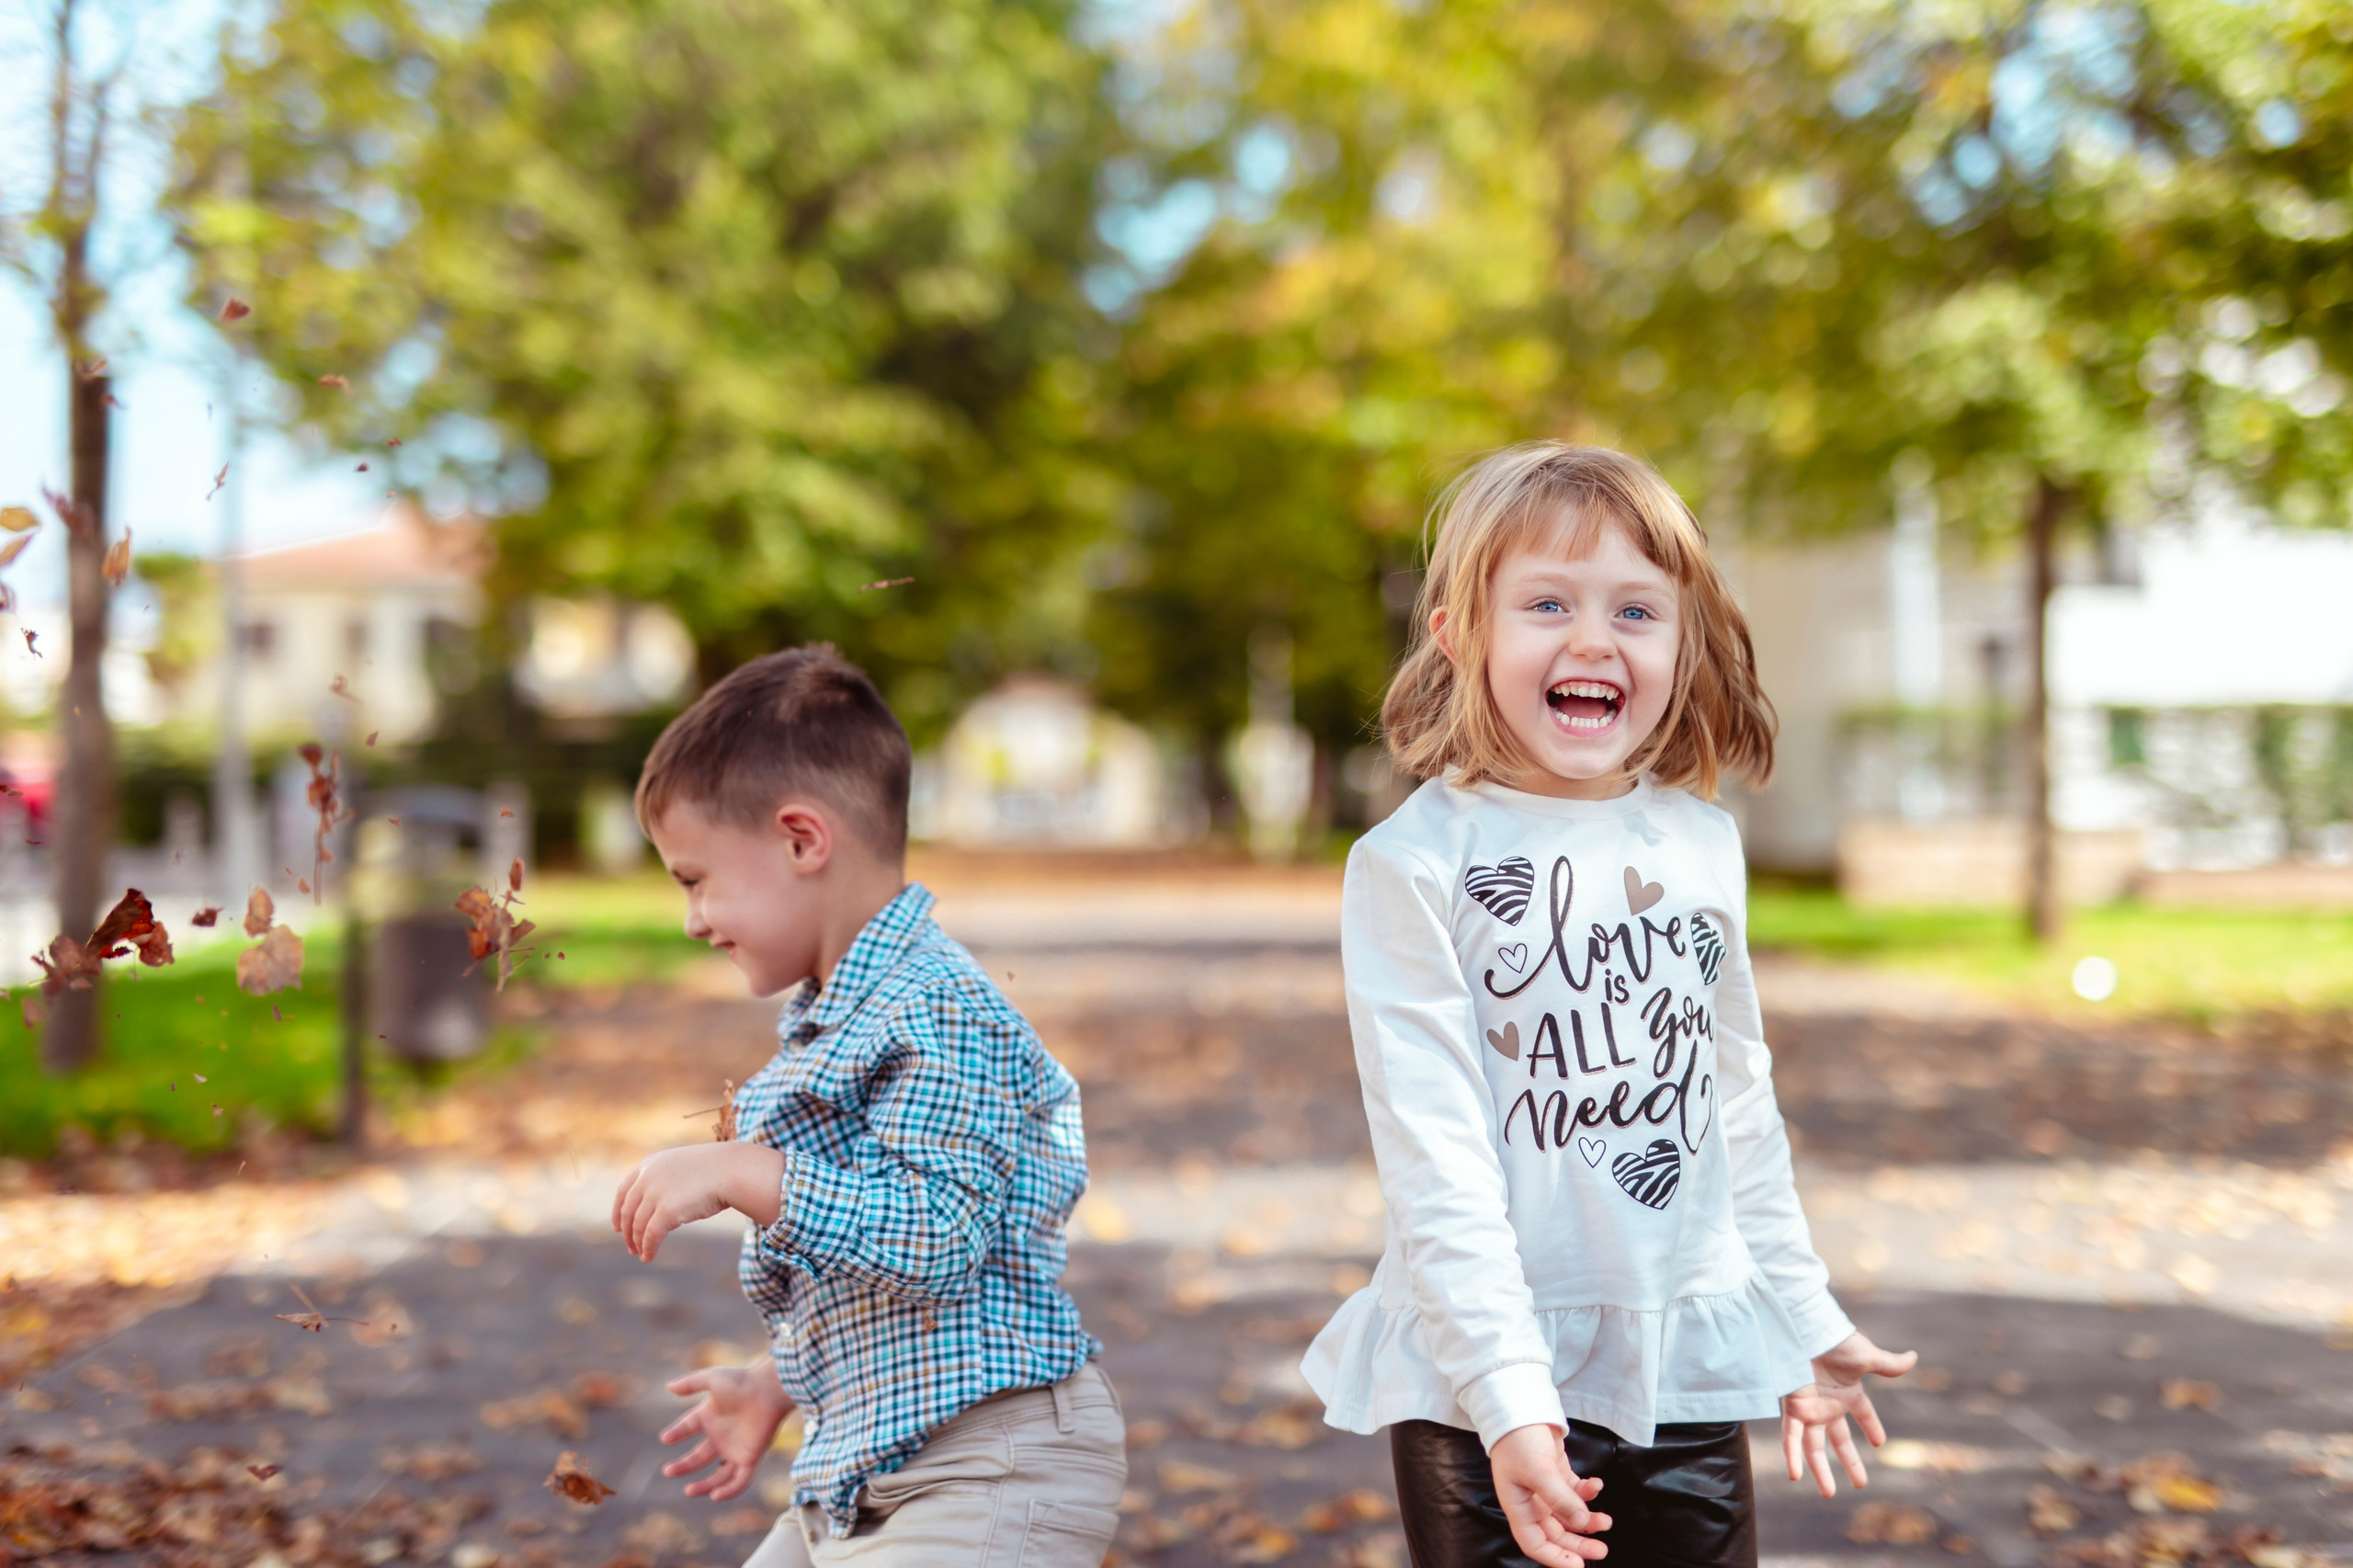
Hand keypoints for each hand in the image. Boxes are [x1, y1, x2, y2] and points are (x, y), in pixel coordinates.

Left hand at [612, 1142, 784, 1261]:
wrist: (732, 1170)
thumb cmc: (715, 1170)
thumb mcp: (682, 1168)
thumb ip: (666, 1181)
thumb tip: (658, 1206)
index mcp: (650, 1164)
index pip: (624, 1190)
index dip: (618, 1210)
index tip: (617, 1226)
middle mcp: (648, 1177)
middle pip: (628, 1210)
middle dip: (627, 1231)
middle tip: (629, 1246)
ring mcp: (656, 1193)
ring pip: (638, 1225)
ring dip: (636, 1242)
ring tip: (640, 1253)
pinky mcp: (666, 1211)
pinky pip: (651, 1235)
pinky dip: (648, 1248)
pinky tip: (648, 1257)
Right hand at [660, 1360, 794, 1500]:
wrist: (771, 1389)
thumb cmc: (743, 1381)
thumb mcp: (712, 1378)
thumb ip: (691, 1383)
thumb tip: (668, 1387)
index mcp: (711, 1415)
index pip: (688, 1427)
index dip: (676, 1433)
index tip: (665, 1438)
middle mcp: (722, 1435)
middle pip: (699, 1456)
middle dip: (684, 1465)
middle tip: (668, 1471)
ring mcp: (736, 1448)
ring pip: (719, 1475)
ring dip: (705, 1485)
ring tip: (689, 1490)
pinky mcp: (751, 1457)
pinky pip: (740, 1480)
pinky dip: (729, 1491)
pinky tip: (715, 1495)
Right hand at [1489, 1424, 1610, 1564]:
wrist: (1520, 1407)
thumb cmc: (1518, 1439)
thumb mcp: (1538, 1470)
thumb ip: (1560, 1498)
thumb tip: (1581, 1521)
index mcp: (1518, 1506)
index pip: (1534, 1543)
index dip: (1555, 1558)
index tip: (1578, 1565)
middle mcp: (1531, 1502)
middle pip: (1556, 1534)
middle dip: (1578, 1544)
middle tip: (1602, 1550)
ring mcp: (1544, 1488)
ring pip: (1568, 1515)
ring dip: (1587, 1521)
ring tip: (1606, 1521)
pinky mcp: (1556, 1474)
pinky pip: (1574, 1492)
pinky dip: (1587, 1493)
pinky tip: (1597, 1485)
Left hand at [1779, 1331, 1917, 1497]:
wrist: (1806, 1330)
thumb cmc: (1836, 1340)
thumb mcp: (1867, 1356)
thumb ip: (1889, 1365)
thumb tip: (1913, 1357)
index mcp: (1849, 1391)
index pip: (1864, 1415)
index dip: (1872, 1428)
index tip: (1880, 1443)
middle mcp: (1829, 1403)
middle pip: (1839, 1440)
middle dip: (1849, 1462)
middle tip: (1860, 1484)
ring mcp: (1811, 1407)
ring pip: (1814, 1446)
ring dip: (1820, 1470)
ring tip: (1828, 1493)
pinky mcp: (1793, 1407)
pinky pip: (1790, 1437)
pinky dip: (1791, 1456)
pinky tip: (1795, 1476)